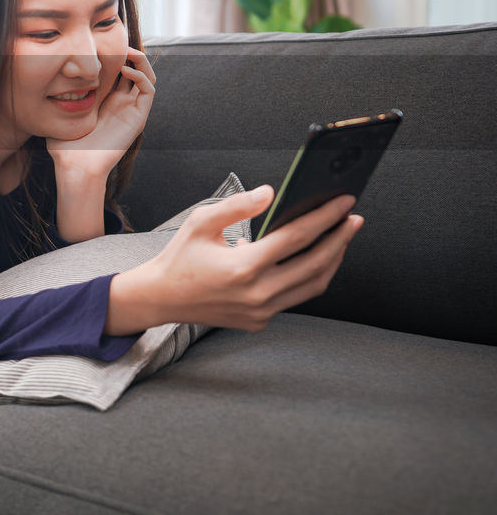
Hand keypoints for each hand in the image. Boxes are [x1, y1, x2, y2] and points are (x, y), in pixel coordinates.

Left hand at [46, 46, 156, 178]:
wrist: (75, 167)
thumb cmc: (64, 145)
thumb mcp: (59, 112)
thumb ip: (57, 95)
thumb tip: (43, 76)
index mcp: (104, 101)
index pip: (115, 71)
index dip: (113, 54)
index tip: (100, 40)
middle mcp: (120, 103)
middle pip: (134, 69)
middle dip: (128, 52)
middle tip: (116, 40)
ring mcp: (131, 110)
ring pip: (146, 76)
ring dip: (139, 59)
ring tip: (126, 50)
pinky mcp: (138, 118)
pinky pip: (148, 90)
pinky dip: (141, 75)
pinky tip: (125, 70)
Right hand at [106, 185, 362, 334]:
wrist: (161, 298)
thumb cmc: (179, 258)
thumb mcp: (201, 223)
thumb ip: (239, 205)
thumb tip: (272, 193)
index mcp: (243, 267)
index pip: (297, 237)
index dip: (325, 217)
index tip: (344, 202)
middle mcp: (257, 294)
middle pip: (316, 263)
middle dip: (340, 238)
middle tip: (353, 218)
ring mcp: (261, 312)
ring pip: (312, 285)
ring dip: (331, 260)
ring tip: (340, 238)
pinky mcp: (260, 321)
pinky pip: (295, 297)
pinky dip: (309, 276)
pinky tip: (311, 259)